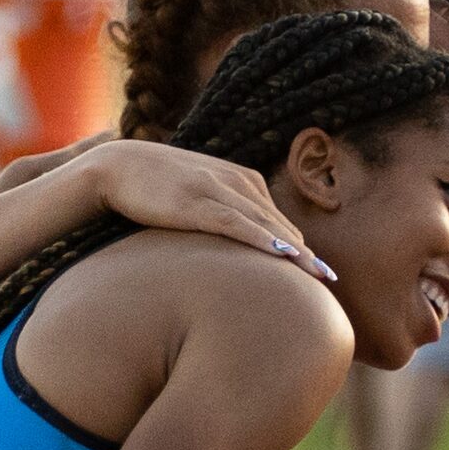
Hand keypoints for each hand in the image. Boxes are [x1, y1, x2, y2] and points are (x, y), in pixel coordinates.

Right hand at [81, 139, 337, 283]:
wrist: (117, 166)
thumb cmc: (156, 187)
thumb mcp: (198, 198)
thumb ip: (221, 215)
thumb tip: (237, 250)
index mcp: (242, 180)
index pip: (278, 220)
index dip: (300, 250)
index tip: (320, 275)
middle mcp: (237, 181)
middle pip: (280, 224)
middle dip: (306, 255)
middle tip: (331, 283)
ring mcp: (217, 190)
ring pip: (266, 225)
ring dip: (294, 251)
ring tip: (318, 276)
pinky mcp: (196, 202)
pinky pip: (236, 223)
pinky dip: (261, 238)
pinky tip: (282, 254)